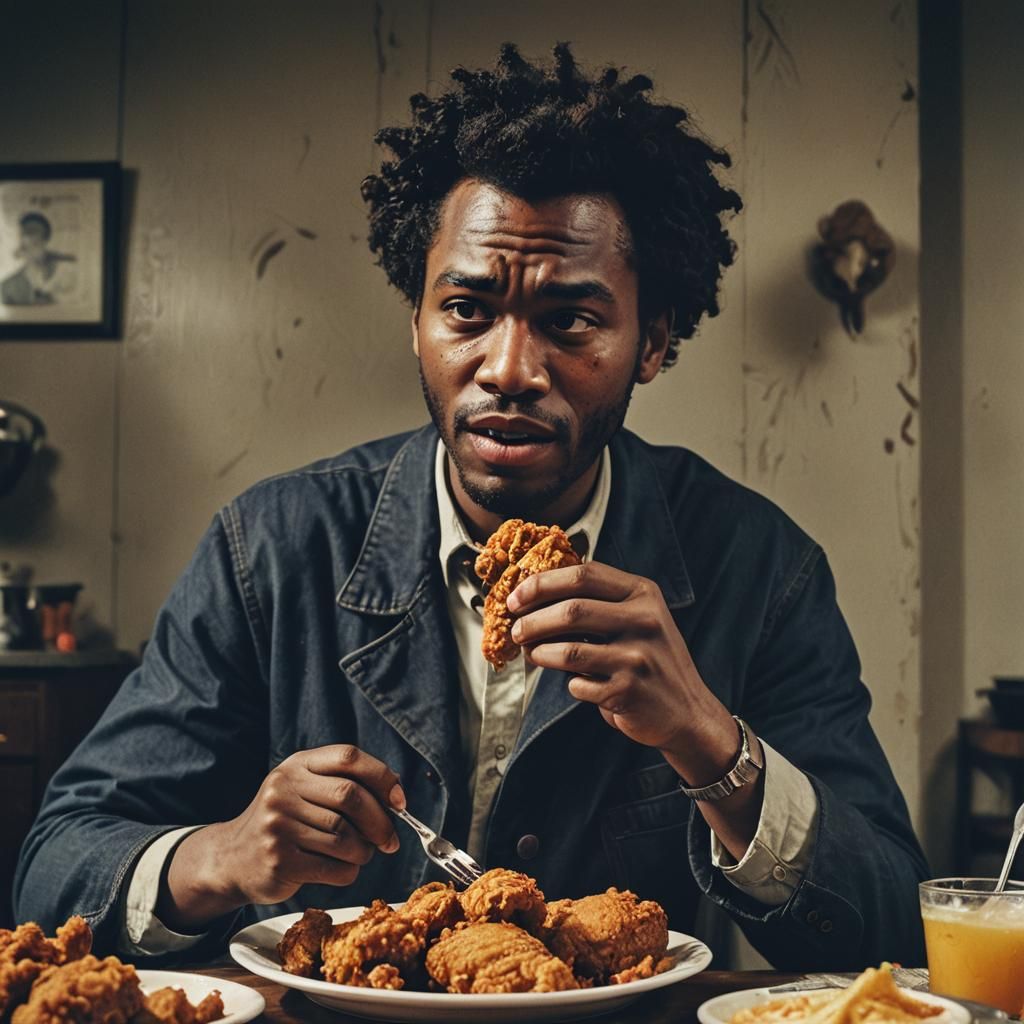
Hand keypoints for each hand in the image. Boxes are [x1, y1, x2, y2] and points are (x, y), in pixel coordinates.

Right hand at [158, 745, 404, 929]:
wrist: (232, 857)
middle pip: (351, 797)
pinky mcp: (279, 860)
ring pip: (345, 836)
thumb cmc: (285, 821)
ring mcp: (278, 824)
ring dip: (364, 851)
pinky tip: (343, 868)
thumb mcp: (305, 789)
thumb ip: (344, 783)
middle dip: (380, 821)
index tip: (399, 800)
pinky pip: (334, 868)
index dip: (381, 777)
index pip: (348, 757)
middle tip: (390, 840)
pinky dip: (349, 871)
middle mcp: (284, 789)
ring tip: (361, 854)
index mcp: (297, 765)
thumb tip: (396, 791)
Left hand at [506, 562, 735, 772]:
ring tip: (532, 654)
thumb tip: (532, 598)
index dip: (542, 583)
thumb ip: (597, 603)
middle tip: (515, 630)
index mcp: (643, 592)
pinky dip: (570, 685)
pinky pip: (579, 685)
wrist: (686, 712)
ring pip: (569, 650)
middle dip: (533, 620)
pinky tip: (577, 684)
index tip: (515, 597)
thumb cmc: (648, 660)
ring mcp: (638, 655)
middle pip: (572, 609)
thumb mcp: (636, 619)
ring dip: (540, 652)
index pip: (583, 574)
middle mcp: (645, 619)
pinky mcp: (630, 690)